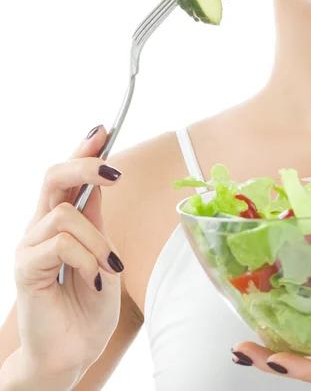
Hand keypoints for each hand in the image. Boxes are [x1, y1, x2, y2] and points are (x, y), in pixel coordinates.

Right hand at [13, 126, 124, 378]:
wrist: (73, 352)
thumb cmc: (89, 304)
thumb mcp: (103, 252)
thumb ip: (97, 218)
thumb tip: (102, 178)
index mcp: (62, 220)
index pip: (68, 175)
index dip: (84, 149)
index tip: (105, 128)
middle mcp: (40, 226)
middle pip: (53, 175)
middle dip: (85, 164)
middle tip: (114, 171)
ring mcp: (30, 246)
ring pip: (65, 214)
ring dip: (98, 240)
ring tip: (109, 268)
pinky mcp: (25, 268)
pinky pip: (61, 245)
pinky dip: (87, 260)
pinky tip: (95, 280)